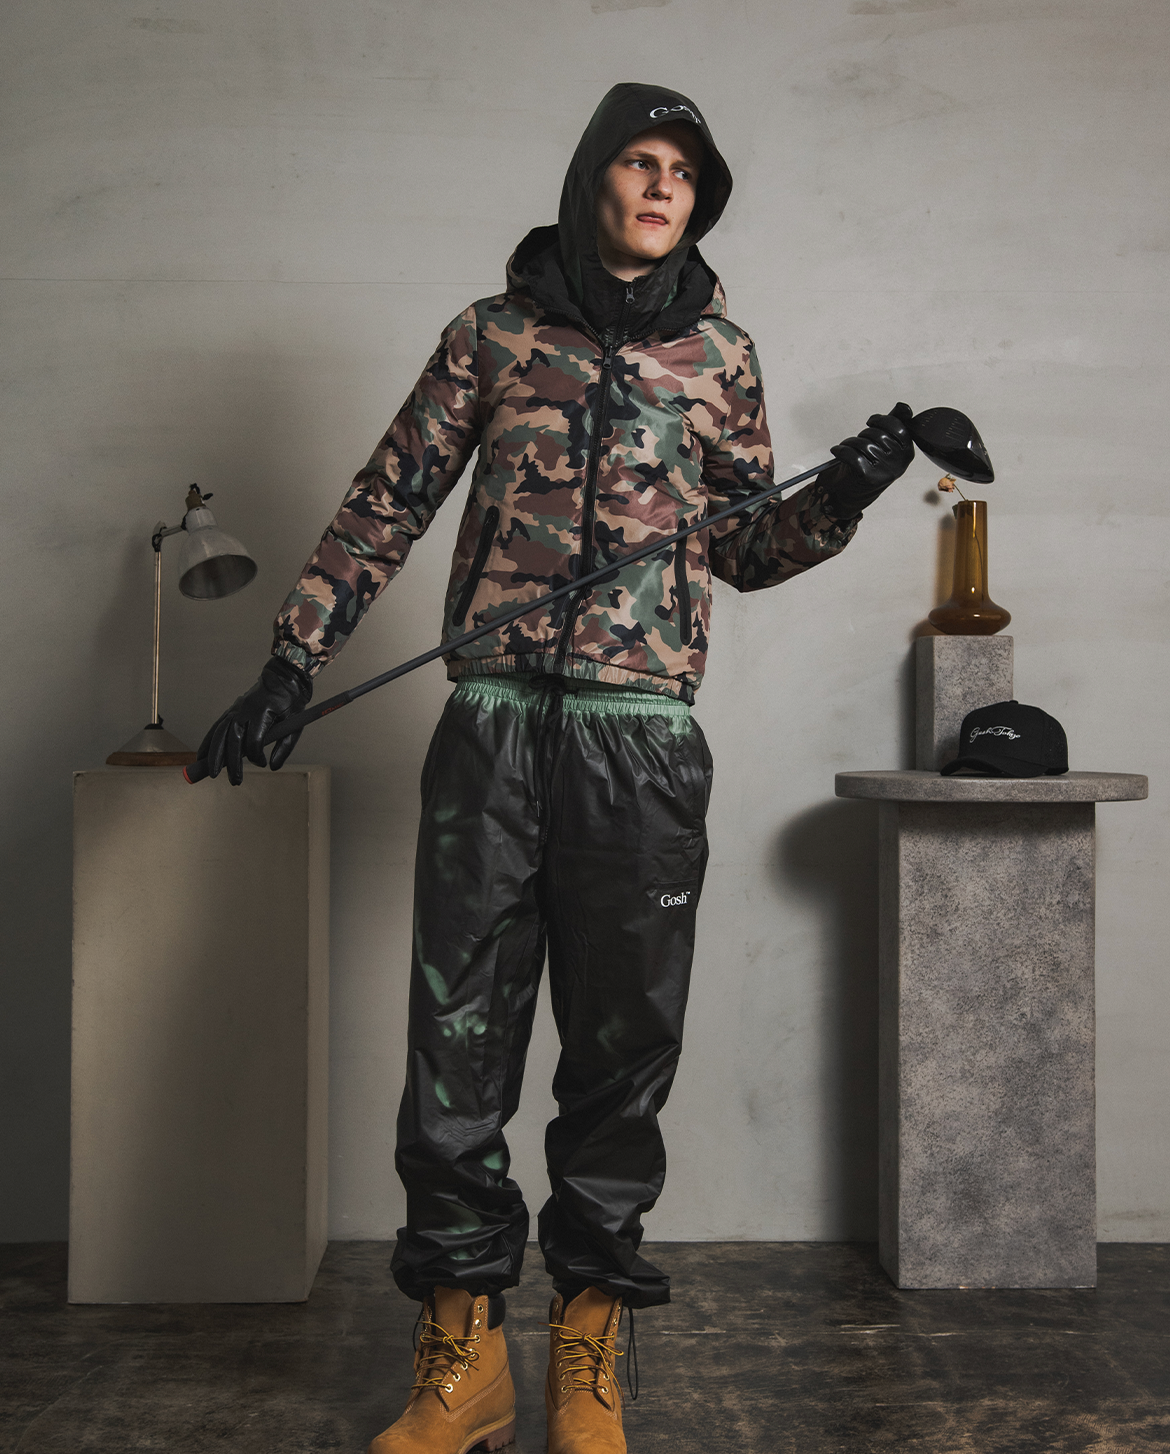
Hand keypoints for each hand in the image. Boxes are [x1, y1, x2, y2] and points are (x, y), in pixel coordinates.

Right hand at [195, 656, 312, 785]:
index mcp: (262, 712)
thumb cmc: (291, 701)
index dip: (256, 756)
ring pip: (220, 734)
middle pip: (233, 740)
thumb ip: (285, 747)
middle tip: (235, 781)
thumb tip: (273, 767)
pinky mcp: (232, 710)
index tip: (263, 763)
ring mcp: (236, 709)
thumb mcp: (295, 724)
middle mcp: (245, 710)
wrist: (284, 677)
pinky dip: (208, 741)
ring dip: (214, 755)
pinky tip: (202, 755)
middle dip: (231, 763)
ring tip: (212, 773)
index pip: (254, 740)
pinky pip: (217, 727)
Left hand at [820, 402, 914, 518]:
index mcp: (907, 452)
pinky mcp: (869, 477)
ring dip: (850, 443)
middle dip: (863, 434)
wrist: (852, 493)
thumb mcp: (884, 444)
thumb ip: (894, 424)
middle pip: (878, 434)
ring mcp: (885, 471)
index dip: (881, 420)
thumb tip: (904, 406)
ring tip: (847, 448)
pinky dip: (841, 450)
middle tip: (857, 442)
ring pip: (864, 444)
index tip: (870, 422)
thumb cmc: (867, 464)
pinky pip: (853, 455)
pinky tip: (837, 451)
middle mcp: (899, 463)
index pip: (898, 426)